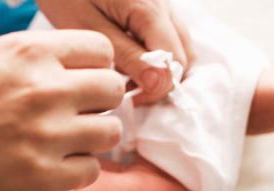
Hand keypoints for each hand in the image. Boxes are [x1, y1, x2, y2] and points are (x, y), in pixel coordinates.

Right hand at [0, 30, 123, 190]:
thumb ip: (34, 59)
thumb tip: (78, 68)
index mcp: (29, 51)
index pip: (101, 50)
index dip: (95, 67)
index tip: (82, 83)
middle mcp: (44, 89)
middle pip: (113, 90)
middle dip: (98, 102)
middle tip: (75, 115)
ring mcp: (46, 135)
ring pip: (110, 132)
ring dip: (92, 138)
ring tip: (63, 143)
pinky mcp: (41, 178)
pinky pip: (92, 171)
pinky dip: (77, 171)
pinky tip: (51, 167)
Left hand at [36, 0, 193, 104]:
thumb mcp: (90, 28)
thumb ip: (127, 56)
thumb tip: (160, 85)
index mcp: (150, 10)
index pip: (174, 63)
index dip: (157, 89)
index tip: (129, 98)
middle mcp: (164, 4)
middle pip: (183, 56)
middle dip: (161, 80)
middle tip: (127, 91)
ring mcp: (161, 2)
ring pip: (179, 46)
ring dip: (160, 68)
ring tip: (125, 76)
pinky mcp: (152, 3)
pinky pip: (165, 34)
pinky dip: (153, 52)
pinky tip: (125, 58)